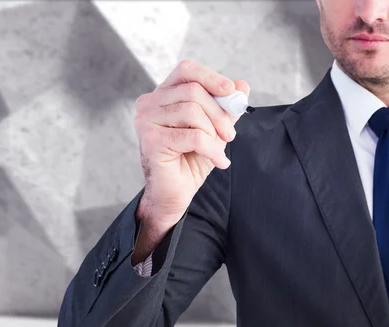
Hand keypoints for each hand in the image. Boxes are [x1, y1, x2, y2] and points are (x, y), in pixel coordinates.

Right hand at [133, 59, 249, 226]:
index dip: (211, 77)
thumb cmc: (191, 159)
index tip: (231, 92)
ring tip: (219, 151)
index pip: (186, 70)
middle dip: (219, 113)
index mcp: (163, 95)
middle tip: (230, 135)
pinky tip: (218, 162)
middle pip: (193, 91)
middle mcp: (149, 103)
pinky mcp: (151, 140)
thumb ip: (226, 107)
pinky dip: (212, 149)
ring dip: (214, 133)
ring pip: (192, 111)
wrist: (175, 193)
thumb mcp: (215, 129)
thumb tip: (242, 85)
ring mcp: (146, 120)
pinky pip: (193, 136)